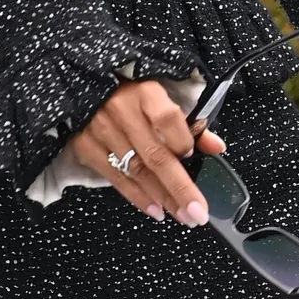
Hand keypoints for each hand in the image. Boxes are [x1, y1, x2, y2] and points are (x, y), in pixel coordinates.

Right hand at [67, 79, 227, 224]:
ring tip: (182, 215)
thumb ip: (189, 122)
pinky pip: (114, 177)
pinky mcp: (84, 145)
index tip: (194, 157)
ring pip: (136, 171)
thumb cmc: (130, 92)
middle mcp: (121, 110)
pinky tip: (155, 210)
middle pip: (155, 155)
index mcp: (144, 92)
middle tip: (197, 213)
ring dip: (161, 197)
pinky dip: (136, 196)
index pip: (168, 119)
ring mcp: (100, 129)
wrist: (81, 83)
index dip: (184, 142)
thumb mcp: (160, 96)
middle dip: (179, 188)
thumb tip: (216, 147)